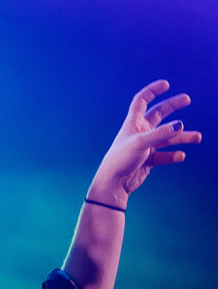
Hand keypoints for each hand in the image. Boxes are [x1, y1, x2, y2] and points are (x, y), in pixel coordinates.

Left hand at [89, 80, 201, 206]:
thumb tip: (180, 125)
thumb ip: (161, 134)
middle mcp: (140, 132)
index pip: (141, 101)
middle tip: (187, 99)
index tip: (166, 84)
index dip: (152, 91)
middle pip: (158, 114)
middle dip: (172, 106)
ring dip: (182, 137)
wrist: (114, 183)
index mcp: (133, 123)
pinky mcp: (149, 159)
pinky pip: (165, 155)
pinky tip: (180, 156)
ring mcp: (145, 145)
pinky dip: (173, 155)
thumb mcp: (141, 143)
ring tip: (197, 137)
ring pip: (167, 137)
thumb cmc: (121, 159)